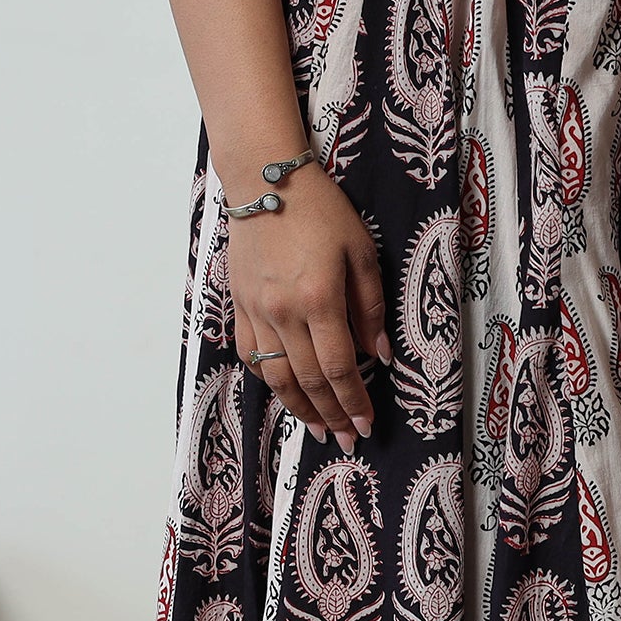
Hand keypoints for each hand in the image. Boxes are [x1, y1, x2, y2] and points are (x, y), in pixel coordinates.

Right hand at [229, 161, 390, 449]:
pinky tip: (286, 393)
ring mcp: (257, 311)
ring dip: (299, 408)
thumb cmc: (321, 211)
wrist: (265, 181)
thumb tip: (381, 356)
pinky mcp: (239, 305)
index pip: (339, 367)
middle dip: (331, 414)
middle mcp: (284, 312)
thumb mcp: (362, 252)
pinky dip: (270, 379)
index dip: (354, 401)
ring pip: (276, 375)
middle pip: (308, 380)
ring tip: (319, 429)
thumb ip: (371, 307)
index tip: (367, 424)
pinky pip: (252, 354)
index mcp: (320, 299)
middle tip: (347, 439)